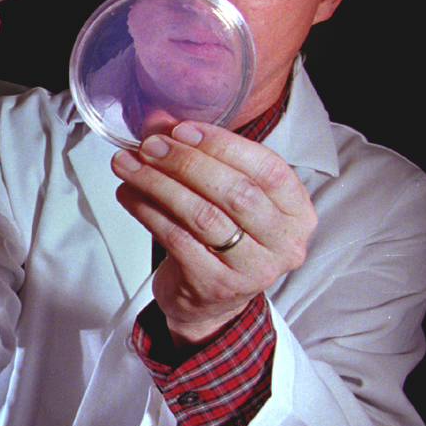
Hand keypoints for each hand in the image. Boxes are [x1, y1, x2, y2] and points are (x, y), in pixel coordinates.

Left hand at [111, 120, 315, 346]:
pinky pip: (177, 240)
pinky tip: (130, 195)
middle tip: (149, 146)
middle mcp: (284, 242)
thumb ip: (201, 157)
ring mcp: (252, 269)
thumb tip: (159, 122)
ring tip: (129, 166)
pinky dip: (148, 212)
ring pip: (203, 215)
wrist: (209, 303)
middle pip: (235, 192)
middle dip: (186, 163)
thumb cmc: (222, 240)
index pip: (267, 169)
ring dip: (159, 184)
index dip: (222, 145)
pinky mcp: (215, 285)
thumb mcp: (224, 197)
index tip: (182, 130)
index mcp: (297, 212)